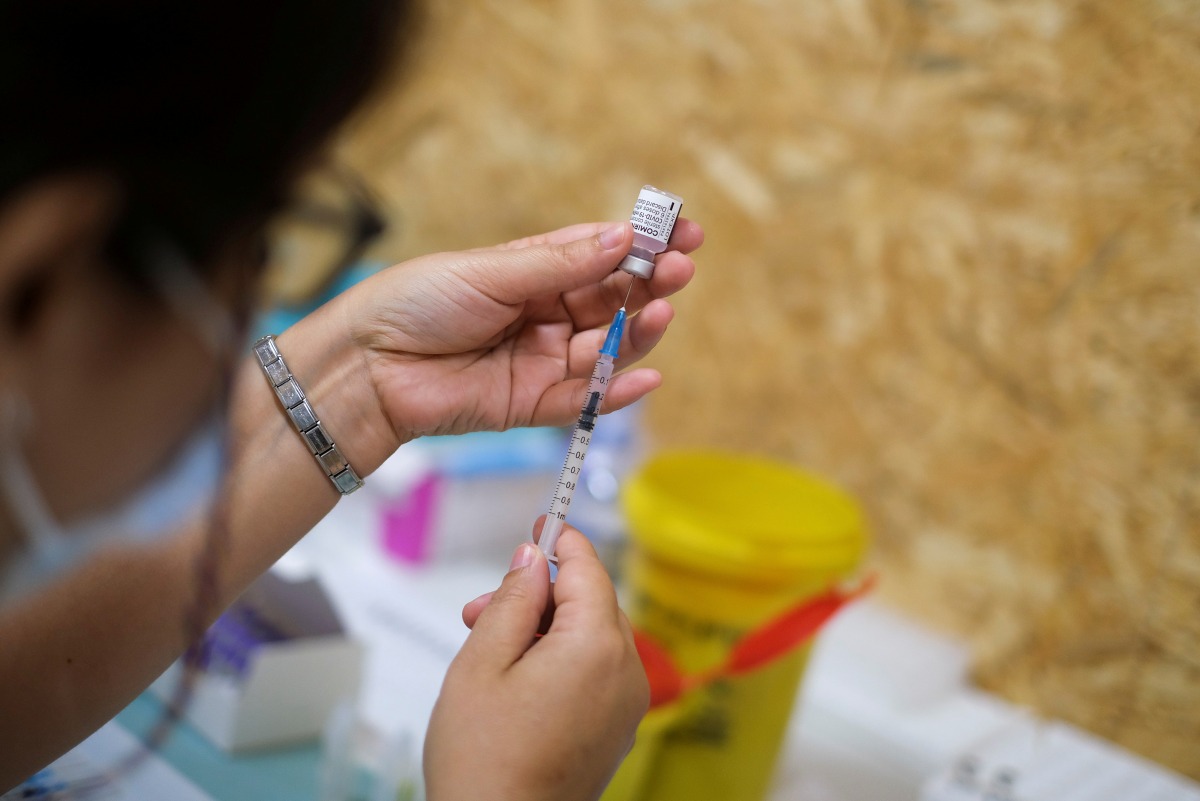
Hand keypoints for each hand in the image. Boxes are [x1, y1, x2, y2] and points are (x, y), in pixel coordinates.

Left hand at [344, 219, 700, 444]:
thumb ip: (560, 264)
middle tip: (680, 271)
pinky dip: (617, 390)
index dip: (643, 244)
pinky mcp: (532, 403)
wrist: (367, 365)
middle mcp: (546, 314)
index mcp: (534, 272)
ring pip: (608, 349)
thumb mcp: (492, 272)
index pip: (602, 255)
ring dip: (640, 334)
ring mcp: (542, 360)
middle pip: (613, 302)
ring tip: (662, 312)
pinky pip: (584, 399)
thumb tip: (622, 238)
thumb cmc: (418, 303)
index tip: (684, 232)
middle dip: (650, 286)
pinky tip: (647, 375)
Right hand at [424, 525, 648, 800]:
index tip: (542, 519)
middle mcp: (626, 673)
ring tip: (489, 648)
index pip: (588, 569)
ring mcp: (626, 706)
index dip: (562, 541)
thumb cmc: (483, 760)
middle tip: (481, 609)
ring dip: (546, 628)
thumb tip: (532, 557)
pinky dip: (561, 659)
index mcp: (596, 647)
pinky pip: (596, 672)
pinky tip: (517, 677)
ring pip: (592, 637)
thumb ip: (513, 600)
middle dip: (540, 595)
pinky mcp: (616, 730)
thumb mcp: (482, 662)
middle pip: (591, 603)